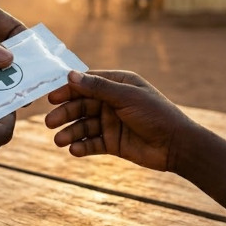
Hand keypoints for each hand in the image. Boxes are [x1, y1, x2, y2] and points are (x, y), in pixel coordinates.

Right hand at [45, 70, 192, 171]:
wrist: (176, 145)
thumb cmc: (156, 114)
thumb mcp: (126, 97)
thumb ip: (98, 87)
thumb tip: (70, 75)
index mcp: (117, 85)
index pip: (86, 84)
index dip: (68, 90)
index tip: (51, 97)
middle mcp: (111, 102)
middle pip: (81, 106)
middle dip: (65, 114)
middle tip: (49, 122)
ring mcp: (111, 123)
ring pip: (84, 126)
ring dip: (70, 132)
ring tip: (58, 141)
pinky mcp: (112, 143)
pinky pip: (92, 144)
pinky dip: (82, 146)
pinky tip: (74, 150)